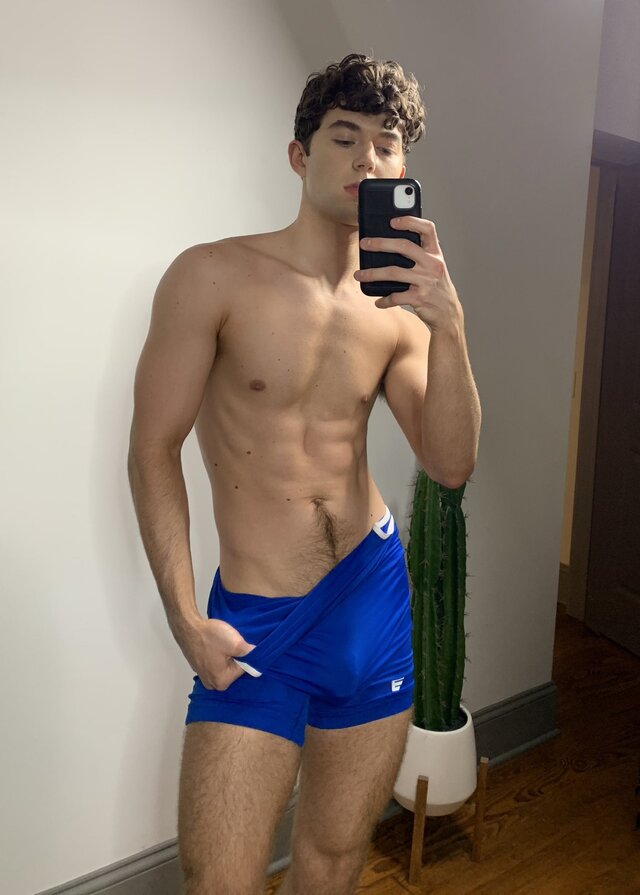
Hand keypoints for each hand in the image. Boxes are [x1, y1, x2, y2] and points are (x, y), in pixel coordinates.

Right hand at [178, 617, 255, 690]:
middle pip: (234, 669)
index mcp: (222, 682)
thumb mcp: (236, 643)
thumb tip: (258, 654)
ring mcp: (204, 676)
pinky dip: (217, 654)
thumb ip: (250, 652)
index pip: (243, 669)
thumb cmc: (209, 637)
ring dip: (226, 654)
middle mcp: (212, 684)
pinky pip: (215, 662)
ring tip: (220, 643)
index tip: (238, 645)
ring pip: (225, 664)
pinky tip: (214, 644)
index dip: (243, 654)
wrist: (188, 627)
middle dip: (235, 656)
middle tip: (228, 644)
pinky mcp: (200, 667)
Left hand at [355, 217, 462, 332]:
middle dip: (381, 244)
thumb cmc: (436, 288)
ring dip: (373, 273)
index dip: (410, 221)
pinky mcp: (420, 298)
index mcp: (435, 253)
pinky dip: (384, 300)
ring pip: (394, 272)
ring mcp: (426, 281)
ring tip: (359, 275)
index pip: (428, 229)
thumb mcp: (433, 268)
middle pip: (404, 246)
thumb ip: (419, 256)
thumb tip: (389, 247)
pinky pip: (396, 297)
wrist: (448, 314)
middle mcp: (432, 264)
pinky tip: (378, 301)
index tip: (392, 221)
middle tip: (364, 244)